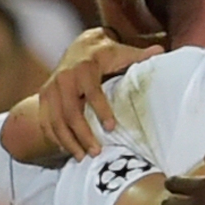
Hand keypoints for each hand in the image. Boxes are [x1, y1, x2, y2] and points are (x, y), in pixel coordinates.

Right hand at [39, 28, 162, 158]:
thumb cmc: (105, 53)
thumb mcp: (121, 51)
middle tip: (97, 151)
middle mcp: (64, 78)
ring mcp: (51, 89)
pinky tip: (68, 150)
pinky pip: (46, 122)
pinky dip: (56, 138)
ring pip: (55, 120)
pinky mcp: (44, 97)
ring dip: (69, 141)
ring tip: (83, 157)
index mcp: (84, 67)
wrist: (79, 47)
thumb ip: (140, 55)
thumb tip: (161, 50)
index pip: (92, 91)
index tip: (112, 128)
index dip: (101, 109)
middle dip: (83, 134)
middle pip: (70, 112)